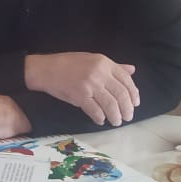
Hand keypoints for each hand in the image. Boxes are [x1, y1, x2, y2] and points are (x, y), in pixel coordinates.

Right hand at [24, 52, 139, 126]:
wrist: (45, 69)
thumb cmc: (68, 63)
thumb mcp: (93, 59)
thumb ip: (113, 66)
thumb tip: (132, 71)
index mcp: (104, 63)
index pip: (126, 80)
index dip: (133, 94)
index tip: (135, 103)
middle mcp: (100, 74)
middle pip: (121, 94)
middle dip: (127, 108)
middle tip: (128, 117)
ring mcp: (90, 85)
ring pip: (110, 105)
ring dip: (116, 116)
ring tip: (117, 122)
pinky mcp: (80, 97)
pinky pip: (95, 111)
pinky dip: (100, 118)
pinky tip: (101, 120)